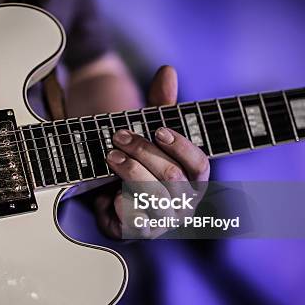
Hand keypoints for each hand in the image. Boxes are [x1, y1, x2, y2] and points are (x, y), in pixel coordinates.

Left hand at [94, 66, 209, 237]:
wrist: (105, 185)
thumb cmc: (135, 154)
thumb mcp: (146, 126)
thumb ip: (160, 103)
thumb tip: (167, 70)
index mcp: (194, 178)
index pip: (200, 165)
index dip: (180, 146)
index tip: (158, 129)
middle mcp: (184, 202)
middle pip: (172, 178)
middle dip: (144, 153)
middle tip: (119, 136)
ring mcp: (164, 221)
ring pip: (155, 199)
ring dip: (131, 174)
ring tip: (111, 156)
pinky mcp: (140, 234)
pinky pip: (136, 224)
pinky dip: (123, 206)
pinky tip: (111, 193)